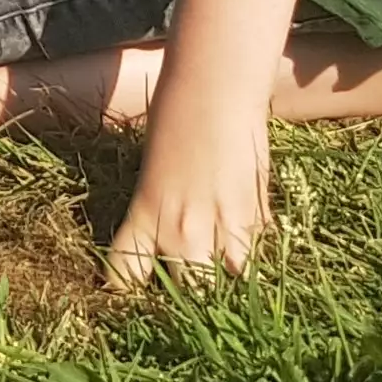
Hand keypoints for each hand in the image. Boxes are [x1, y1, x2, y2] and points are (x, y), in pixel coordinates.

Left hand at [105, 83, 272, 286]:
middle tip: (184, 278)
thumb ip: (157, 209)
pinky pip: (255, 252)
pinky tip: (243, 234)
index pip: (125, 275)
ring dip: (225, 277)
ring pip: (230, 283)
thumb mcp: (152, 168)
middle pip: (187, 294)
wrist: (217, 87)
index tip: (122, 291)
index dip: (122, 289)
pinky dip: (249, 250)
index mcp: (145, 215)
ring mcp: (226, 229)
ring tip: (221, 265)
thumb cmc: (174, 112)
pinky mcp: (259, 218)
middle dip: (186, 293)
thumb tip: (169, 240)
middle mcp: (184, 232)